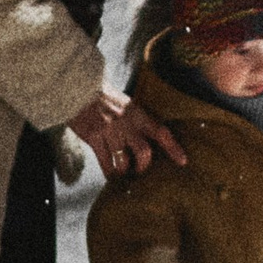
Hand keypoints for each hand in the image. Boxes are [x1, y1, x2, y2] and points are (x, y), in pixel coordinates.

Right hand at [70, 88, 188, 178]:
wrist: (79, 89)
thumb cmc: (104, 98)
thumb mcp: (126, 104)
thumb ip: (137, 119)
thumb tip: (149, 137)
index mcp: (137, 113)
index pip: (160, 131)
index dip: (173, 148)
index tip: (183, 161)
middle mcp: (126, 123)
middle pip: (144, 152)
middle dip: (143, 166)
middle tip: (140, 170)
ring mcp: (110, 131)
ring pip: (124, 161)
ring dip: (125, 171)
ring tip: (123, 173)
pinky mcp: (94, 138)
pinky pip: (105, 163)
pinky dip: (109, 172)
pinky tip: (110, 174)